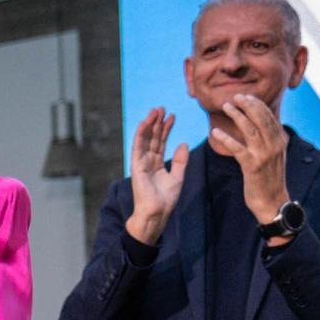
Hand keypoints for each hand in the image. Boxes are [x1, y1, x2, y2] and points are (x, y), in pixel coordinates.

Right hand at [125, 107, 185, 245]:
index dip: (166, 129)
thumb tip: (183, 144)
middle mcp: (148, 161)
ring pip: (145, 138)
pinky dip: (141, 133)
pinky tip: (146, 122)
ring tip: (155, 110)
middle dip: (157, 123)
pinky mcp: (136, 165)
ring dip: (149, 124)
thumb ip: (180, 160)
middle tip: (162, 107)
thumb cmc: (166, 199)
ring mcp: (141, 162)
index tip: (172, 116)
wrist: (157, 211)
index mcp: (157, 164)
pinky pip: (138, 146)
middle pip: (153, 137)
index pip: (161, 142)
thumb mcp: (178, 176)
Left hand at [210, 93, 291, 233]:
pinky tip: (215, 132)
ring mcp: (264, 155)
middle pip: (260, 118)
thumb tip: (258, 123)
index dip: (256, 104)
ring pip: (249, 129)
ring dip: (237, 115)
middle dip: (247, 104)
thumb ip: (267, 138)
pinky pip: (237, 148)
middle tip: (235, 96)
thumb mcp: (273, 154)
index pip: (268, 116)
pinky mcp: (252, 165)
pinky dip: (226, 138)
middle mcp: (274, 144)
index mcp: (280, 140)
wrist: (272, 201)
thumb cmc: (269, 178)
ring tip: (226, 106)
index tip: (244, 96)